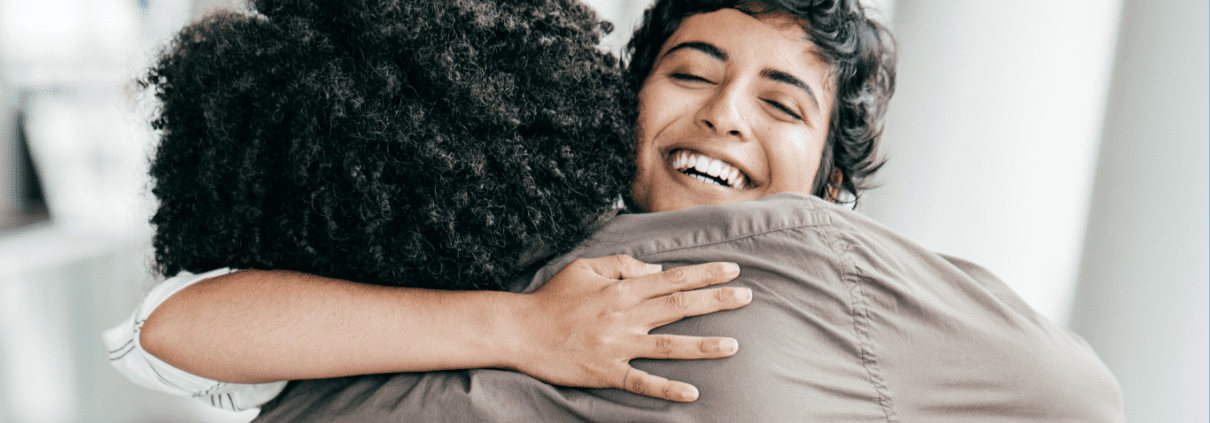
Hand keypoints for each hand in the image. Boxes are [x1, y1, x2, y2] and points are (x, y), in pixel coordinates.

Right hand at [508, 255, 749, 401]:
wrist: (520, 330)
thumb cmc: (553, 298)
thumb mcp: (586, 267)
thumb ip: (623, 265)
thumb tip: (656, 270)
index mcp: (622, 289)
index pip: (673, 278)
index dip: (705, 274)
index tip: (733, 271)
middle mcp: (625, 316)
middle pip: (679, 306)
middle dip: (716, 300)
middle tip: (747, 297)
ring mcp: (618, 346)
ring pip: (669, 345)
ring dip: (703, 345)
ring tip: (732, 346)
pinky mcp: (607, 372)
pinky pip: (642, 381)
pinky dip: (667, 388)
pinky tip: (692, 392)